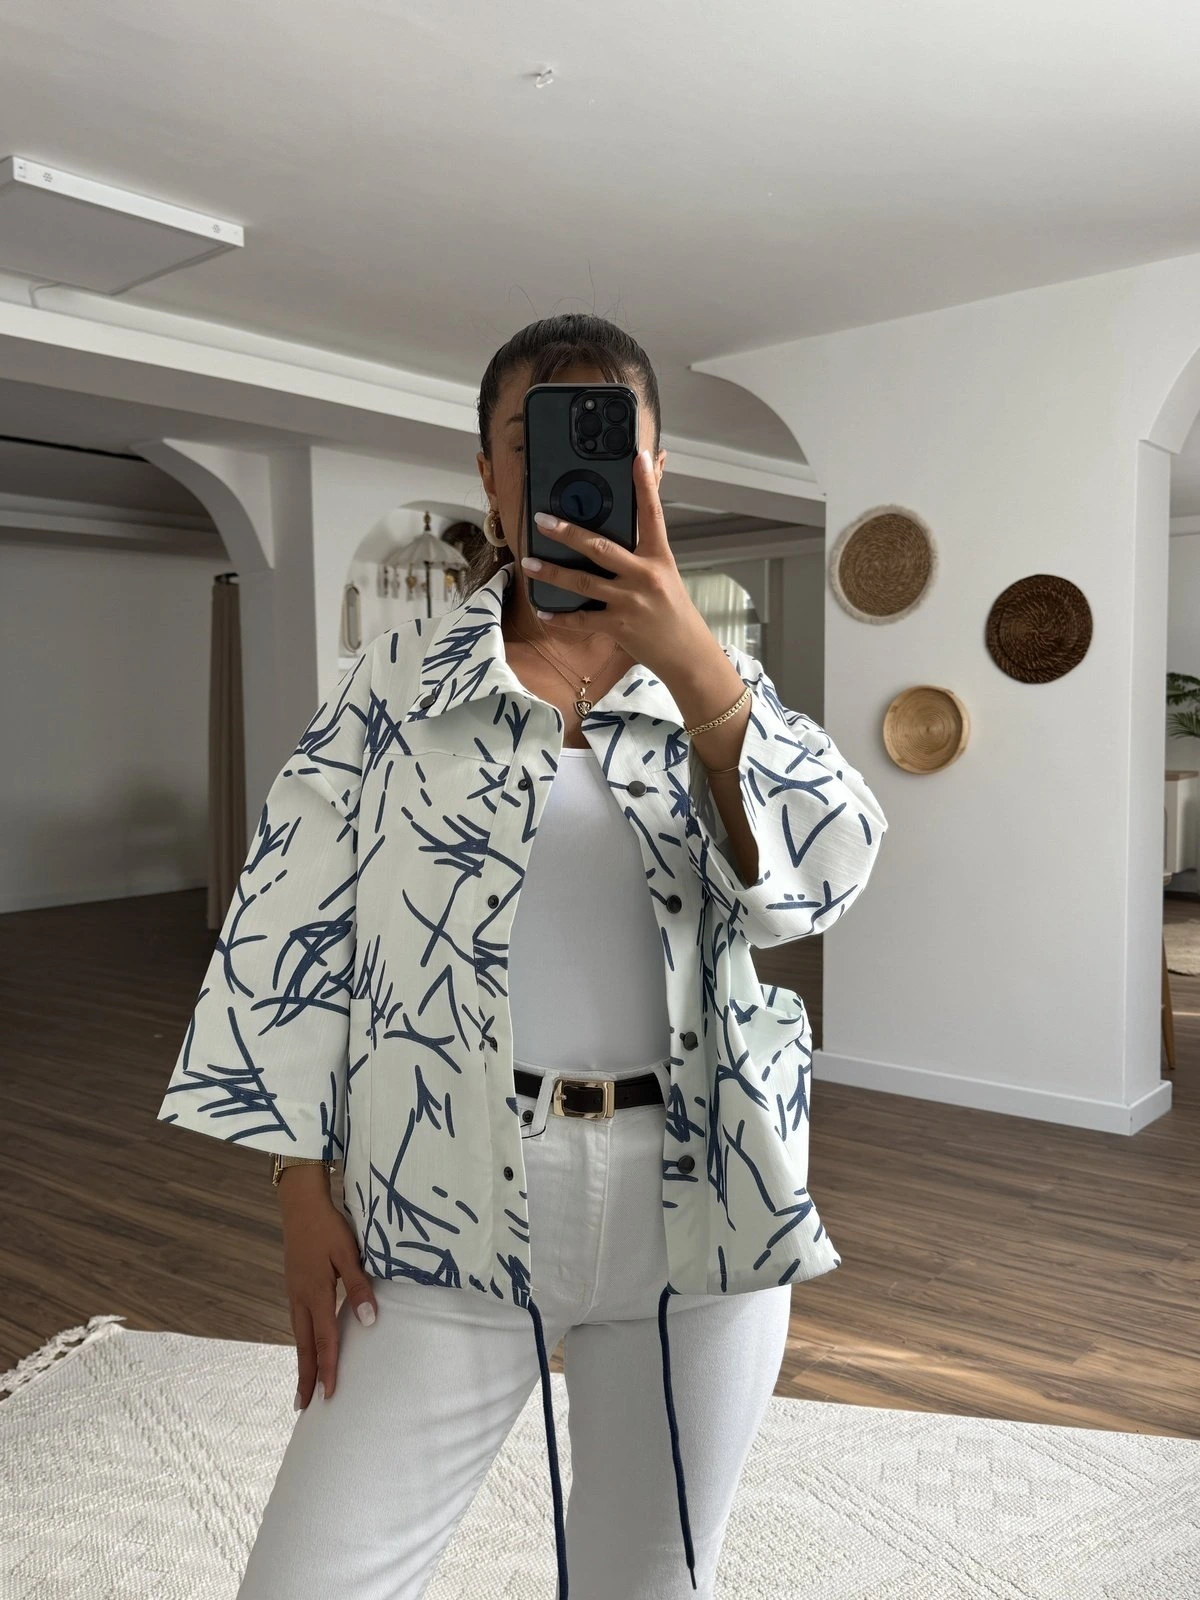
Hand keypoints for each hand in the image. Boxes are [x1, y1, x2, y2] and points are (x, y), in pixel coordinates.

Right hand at [279, 1170, 377, 1406]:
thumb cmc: (328, 1227)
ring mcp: (294, 1293)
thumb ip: (358, 1286)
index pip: (325, 1340)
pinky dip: (302, 1342)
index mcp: (315, 1294)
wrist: (300, 1205)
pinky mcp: (294, 1286)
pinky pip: (298, 1323)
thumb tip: (368, 1320)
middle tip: (304, 1408)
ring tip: (304, 1386)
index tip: (329, 1396)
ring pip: (299, 1336)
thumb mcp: (348, 1253)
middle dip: (305, 1377)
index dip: (328, 1369)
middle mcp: (300, 1299)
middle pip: (304, 1346)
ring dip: (302, 1362)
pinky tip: (307, 1346)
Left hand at [520, 449, 710, 681]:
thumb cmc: (673, 609)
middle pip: (601, 548)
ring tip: (527, 562)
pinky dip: (561, 618)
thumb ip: (646, 547)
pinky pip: (582, 620)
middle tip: (542, 520)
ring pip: (583, 583)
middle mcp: (644, 576)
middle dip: (568, 533)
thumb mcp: (665, 572)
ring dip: (551, 573)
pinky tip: (543, 611)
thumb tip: (634, 522)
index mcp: (659, 557)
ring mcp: (630, 602)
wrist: (686, 652)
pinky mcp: (619, 626)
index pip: (652, 513)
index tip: (638, 456)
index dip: (646, 484)